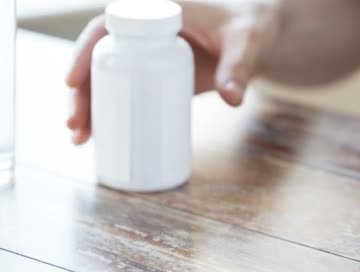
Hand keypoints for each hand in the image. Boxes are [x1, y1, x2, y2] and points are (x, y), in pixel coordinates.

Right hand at [66, 0, 281, 144]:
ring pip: (108, 78)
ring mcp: (148, 55)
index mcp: (156, 12)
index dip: (84, 52)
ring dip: (90, 107)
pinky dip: (111, 110)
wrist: (256, 35)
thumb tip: (232, 99)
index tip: (71, 81)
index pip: (106, 26)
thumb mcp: (244, 44)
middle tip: (76, 127)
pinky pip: (125, 89)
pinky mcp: (157, 74)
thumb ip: (238, 68)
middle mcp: (144, 32)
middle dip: (82, 93)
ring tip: (80, 139)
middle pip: (100, 59)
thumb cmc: (248, 28)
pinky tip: (98, 136)